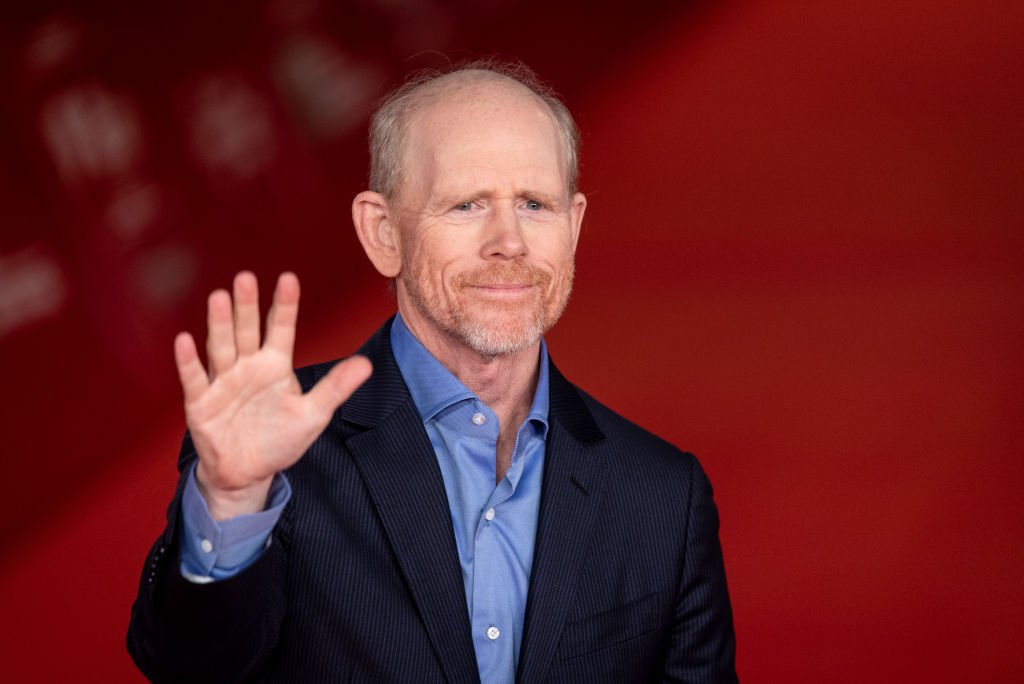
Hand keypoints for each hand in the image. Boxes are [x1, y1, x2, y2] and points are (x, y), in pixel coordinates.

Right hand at [174, 271, 371, 519]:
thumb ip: (336, 388)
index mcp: (275, 365)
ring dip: (220, 324)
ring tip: (219, 298)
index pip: (281, 329)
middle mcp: (248, 366)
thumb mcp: (313, 414)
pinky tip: (185, 340)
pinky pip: (195, 378)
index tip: (288, 279)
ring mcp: (223, 381)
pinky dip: (189, 361)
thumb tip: (367, 364)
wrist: (248, 473)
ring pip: (222, 347)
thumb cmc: (279, 440)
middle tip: (246, 277)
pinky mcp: (201, 402)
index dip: (285, 305)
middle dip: (247, 306)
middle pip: (247, 330)